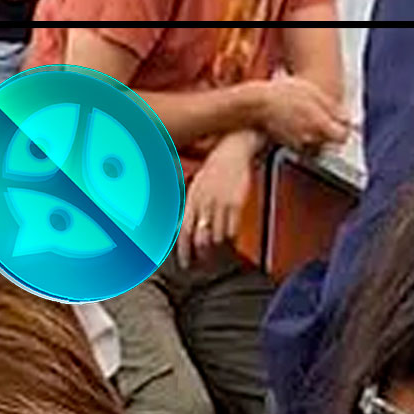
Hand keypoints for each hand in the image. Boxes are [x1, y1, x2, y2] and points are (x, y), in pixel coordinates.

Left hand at [178, 135, 257, 268]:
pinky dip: (231, 237)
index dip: (184, 251)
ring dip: (217, 246)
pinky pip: (232, 230)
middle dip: (202, 254)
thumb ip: (189, 208)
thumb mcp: (197, 186)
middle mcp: (204, 202)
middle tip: (205, 261)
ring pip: (217, 237)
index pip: (184, 231)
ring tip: (219, 246)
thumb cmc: (215, 168)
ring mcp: (220, 203)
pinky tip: (230, 236)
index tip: (185, 264)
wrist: (234, 148)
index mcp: (192, 198)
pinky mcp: (236, 203)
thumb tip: (177, 229)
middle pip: (201, 239)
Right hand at [254, 73, 350, 152]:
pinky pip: (302, 143)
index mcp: (320, 125)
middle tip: (321, 113)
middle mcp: (311, 140)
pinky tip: (295, 120)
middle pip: (330, 141)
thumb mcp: (312, 93)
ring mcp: (299, 145)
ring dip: (315, 131)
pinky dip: (302, 133)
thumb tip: (347, 119)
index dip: (344, 128)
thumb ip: (333, 108)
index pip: (343, 137)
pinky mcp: (288, 146)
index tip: (342, 120)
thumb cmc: (282, 95)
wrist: (255, 106)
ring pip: (316, 142)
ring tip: (305, 114)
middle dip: (329, 129)